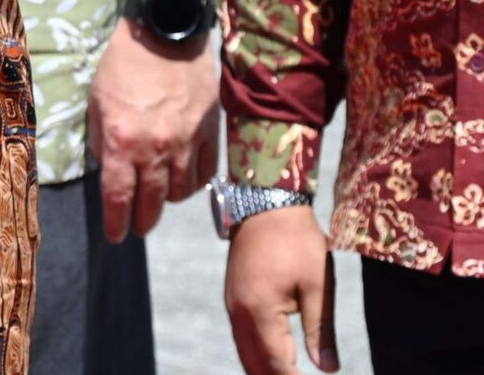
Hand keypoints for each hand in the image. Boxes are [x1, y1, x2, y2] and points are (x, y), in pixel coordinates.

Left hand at [88, 17, 219, 241]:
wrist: (166, 37)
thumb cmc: (123, 65)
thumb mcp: (97, 99)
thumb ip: (101, 138)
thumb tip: (109, 169)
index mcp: (122, 141)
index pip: (119, 196)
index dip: (116, 222)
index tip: (114, 236)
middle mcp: (156, 150)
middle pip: (151, 203)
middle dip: (141, 221)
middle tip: (135, 228)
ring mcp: (187, 145)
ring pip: (179, 193)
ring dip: (165, 202)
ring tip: (156, 201)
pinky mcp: (210, 136)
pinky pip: (204, 175)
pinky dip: (192, 185)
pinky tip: (182, 183)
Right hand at [225, 204, 335, 374]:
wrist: (265, 204)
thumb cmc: (297, 242)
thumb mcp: (317, 286)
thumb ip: (321, 330)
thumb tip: (329, 369)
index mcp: (259, 310)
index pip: (276, 363)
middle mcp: (239, 311)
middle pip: (254, 363)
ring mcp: (232, 303)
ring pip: (244, 351)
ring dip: (264, 370)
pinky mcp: (232, 295)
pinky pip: (241, 335)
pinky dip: (256, 354)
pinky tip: (273, 358)